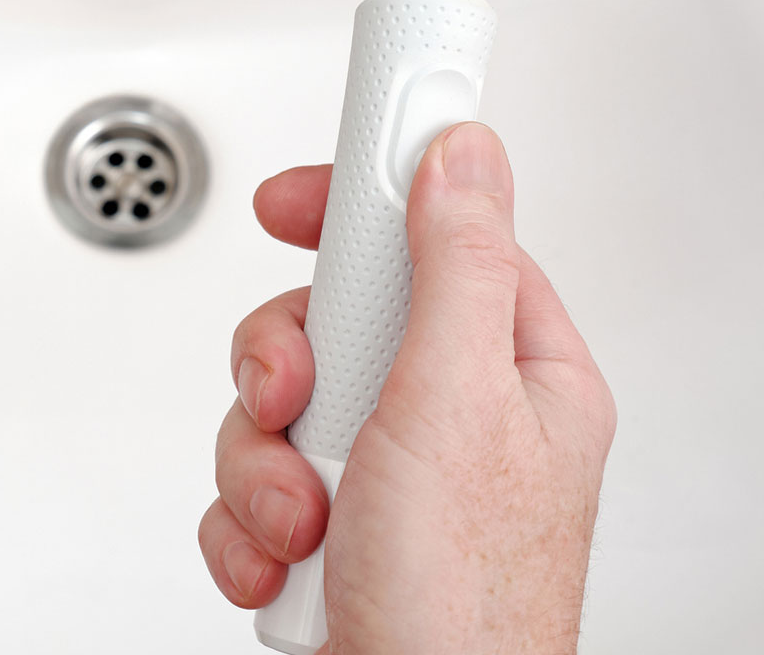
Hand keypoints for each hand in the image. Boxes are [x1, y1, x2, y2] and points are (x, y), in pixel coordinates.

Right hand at [199, 122, 614, 653]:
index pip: (438, 239)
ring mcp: (386, 478)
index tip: (295, 196)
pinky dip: (247, 526)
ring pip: (276, 403)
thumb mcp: (459, 404)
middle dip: (287, 370)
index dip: (360, 208)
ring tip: (304, 520)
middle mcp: (453, 420)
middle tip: (299, 401)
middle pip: (332, 318)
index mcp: (516, 374)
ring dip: (262, 466)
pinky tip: (285, 565)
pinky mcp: (329, 530)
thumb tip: (464, 153)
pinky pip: (250, 482)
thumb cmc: (464, 609)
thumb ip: (457, 266)